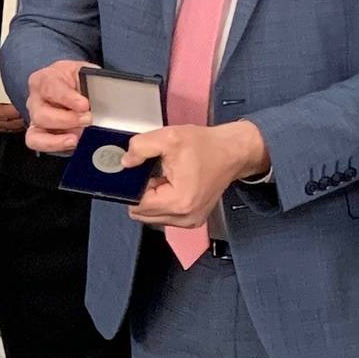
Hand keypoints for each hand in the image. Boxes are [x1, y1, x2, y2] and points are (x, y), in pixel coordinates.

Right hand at [22, 59, 90, 153]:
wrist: (74, 88)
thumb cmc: (76, 81)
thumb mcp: (86, 74)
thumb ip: (92, 82)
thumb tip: (105, 94)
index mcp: (45, 79)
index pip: (51, 88)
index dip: (68, 98)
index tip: (84, 104)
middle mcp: (36, 99)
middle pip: (42, 114)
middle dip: (68, 119)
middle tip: (88, 119)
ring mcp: (35, 118)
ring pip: (37, 132)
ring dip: (61, 137)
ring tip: (79, 135)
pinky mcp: (38, 133)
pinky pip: (37, 143)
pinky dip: (54, 145)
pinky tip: (71, 143)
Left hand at [123, 121, 270, 227]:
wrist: (232, 152)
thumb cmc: (207, 146)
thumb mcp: (169, 137)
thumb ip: (141, 147)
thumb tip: (125, 162)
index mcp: (179, 201)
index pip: (137, 205)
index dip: (133, 186)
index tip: (139, 172)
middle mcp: (185, 217)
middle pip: (142, 213)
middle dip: (142, 192)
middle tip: (154, 172)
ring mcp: (190, 221)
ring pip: (151, 216)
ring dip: (152, 197)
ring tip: (164, 177)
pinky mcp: (192, 219)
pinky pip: (164, 215)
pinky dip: (162, 201)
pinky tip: (171, 184)